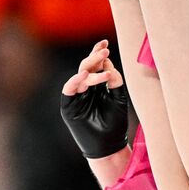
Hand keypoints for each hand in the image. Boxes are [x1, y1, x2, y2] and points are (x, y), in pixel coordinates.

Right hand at [60, 39, 129, 158]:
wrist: (108, 146)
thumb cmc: (115, 123)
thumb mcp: (119, 98)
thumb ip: (115, 80)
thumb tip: (107, 62)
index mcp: (97, 86)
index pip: (96, 65)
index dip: (99, 54)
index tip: (105, 43)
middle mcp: (86, 89)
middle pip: (86, 67)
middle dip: (95, 57)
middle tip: (105, 49)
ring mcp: (77, 97)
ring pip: (79, 76)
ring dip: (89, 67)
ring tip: (102, 60)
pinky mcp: (69, 107)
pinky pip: (69, 89)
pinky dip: (75, 81)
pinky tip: (85, 75)